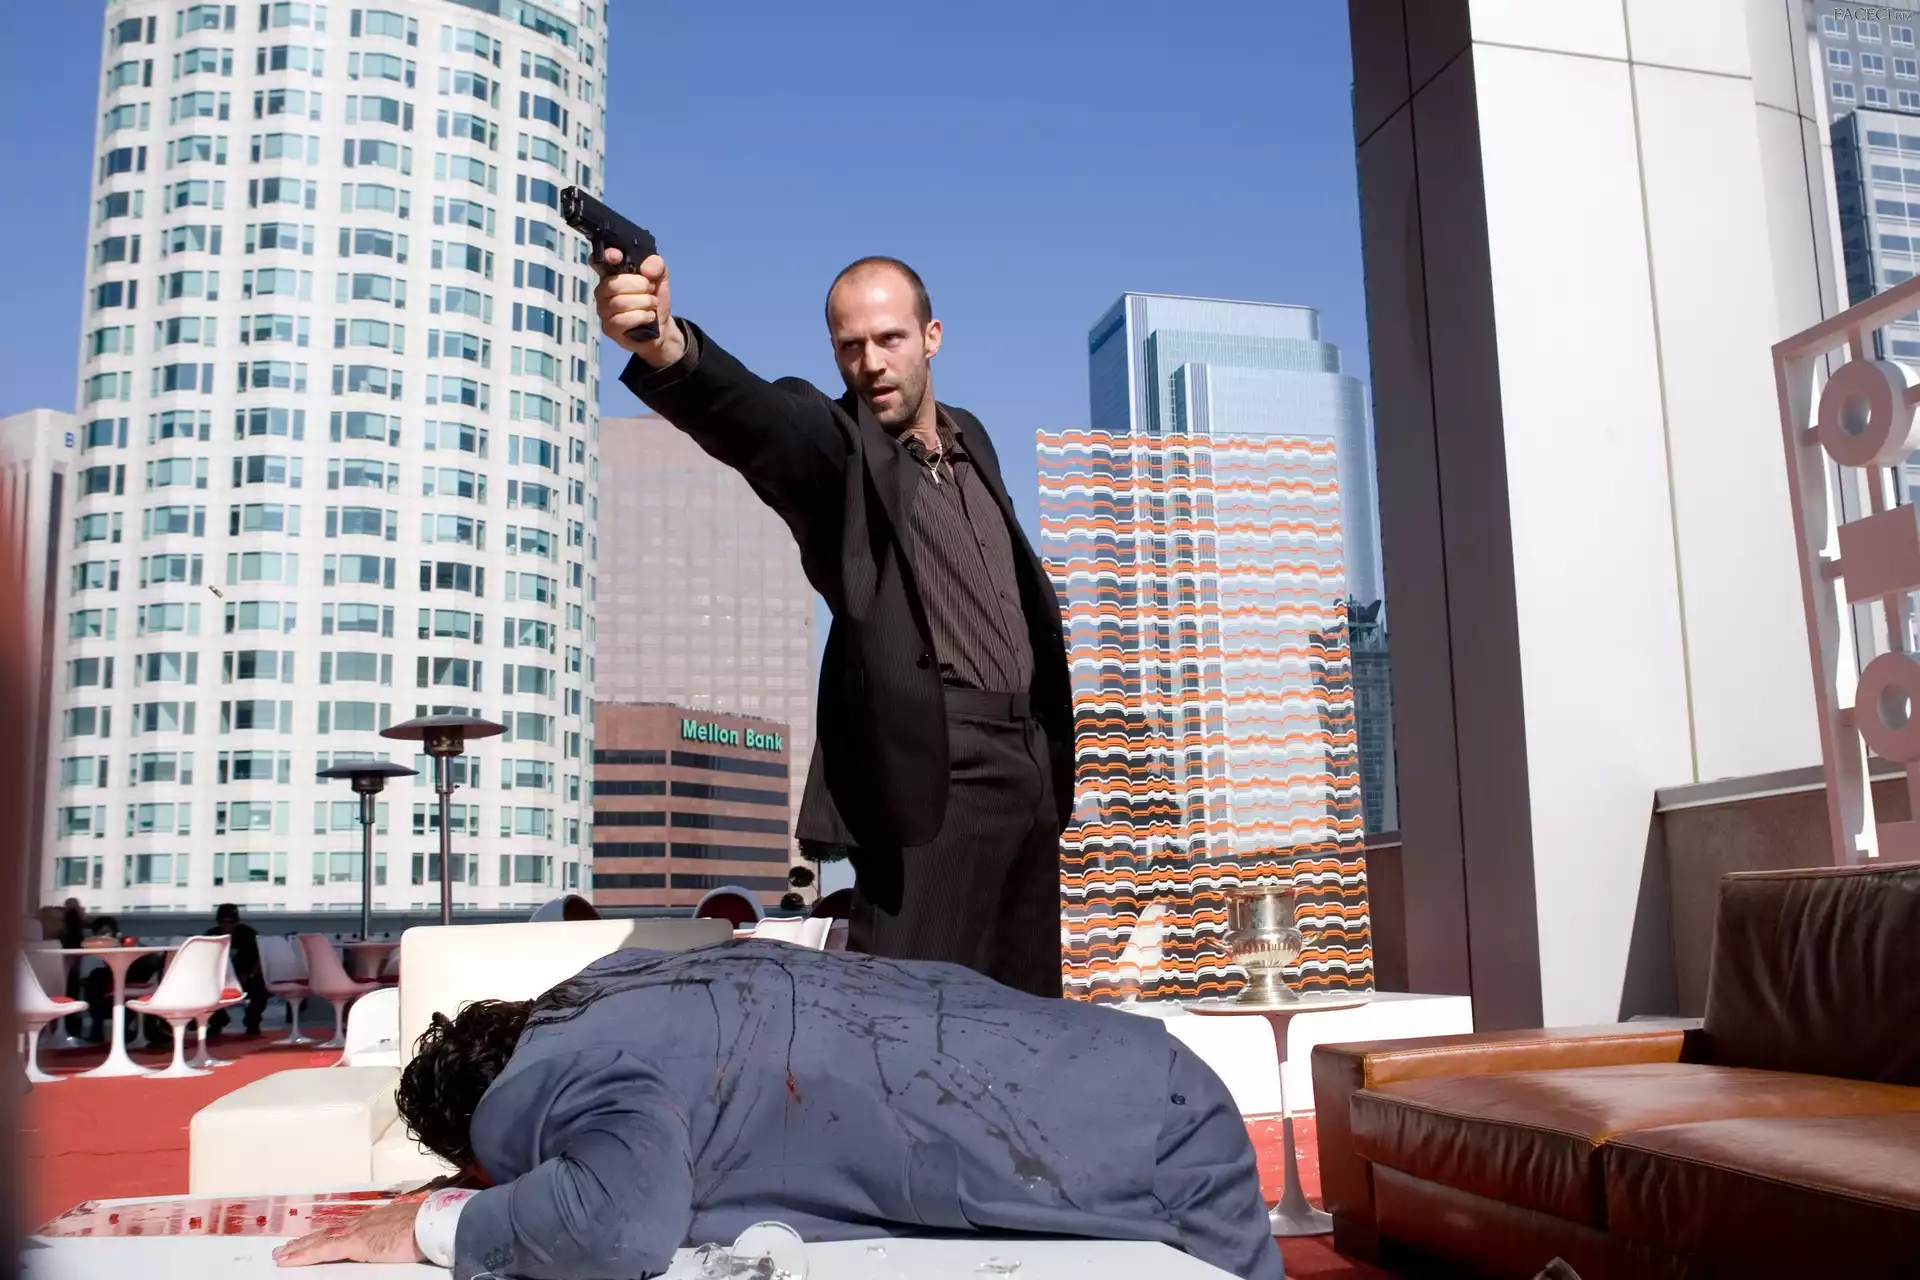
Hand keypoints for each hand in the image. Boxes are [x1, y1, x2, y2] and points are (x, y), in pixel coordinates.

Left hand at [273, 1200, 425, 1267]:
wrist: (433, 1223)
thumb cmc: (428, 1227)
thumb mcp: (408, 1230)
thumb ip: (396, 1235)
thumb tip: (398, 1241)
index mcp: (376, 1220)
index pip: (344, 1229)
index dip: (327, 1234)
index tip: (314, 1239)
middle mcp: (363, 1222)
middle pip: (328, 1232)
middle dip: (307, 1241)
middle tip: (287, 1248)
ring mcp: (357, 1231)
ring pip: (320, 1240)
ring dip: (300, 1248)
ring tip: (282, 1255)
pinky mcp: (354, 1243)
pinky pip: (322, 1250)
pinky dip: (304, 1255)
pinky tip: (289, 1260)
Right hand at [593, 246, 684, 367]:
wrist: (662, 327)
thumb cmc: (654, 299)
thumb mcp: (660, 277)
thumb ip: (656, 265)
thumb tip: (646, 270)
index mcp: (611, 275)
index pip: (598, 262)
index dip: (605, 257)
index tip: (618, 257)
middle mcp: (603, 292)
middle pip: (613, 284)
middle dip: (639, 285)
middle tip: (651, 289)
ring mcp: (604, 311)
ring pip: (619, 303)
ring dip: (643, 302)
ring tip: (652, 303)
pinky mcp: (609, 329)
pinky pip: (622, 320)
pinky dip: (641, 317)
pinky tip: (649, 317)